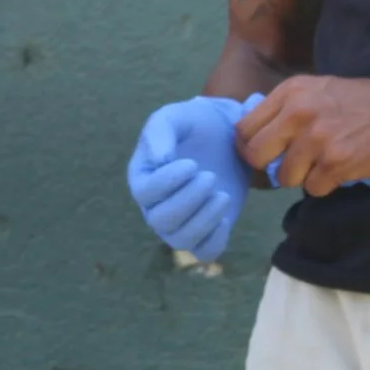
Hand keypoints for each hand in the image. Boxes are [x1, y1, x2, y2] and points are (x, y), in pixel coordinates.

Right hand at [125, 96, 255, 260]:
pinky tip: (225, 217)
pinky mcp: (205, 231)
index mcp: (142, 177)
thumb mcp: (176, 117)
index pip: (145, 192)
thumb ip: (161, 131)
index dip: (168, 182)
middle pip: (160, 221)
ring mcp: (180, 222)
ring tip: (223, 195)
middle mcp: (155, 205)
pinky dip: (215, 240)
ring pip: (181, 240)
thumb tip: (159, 160)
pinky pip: (204, 252)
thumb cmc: (195, 124)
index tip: (192, 164)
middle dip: (188, 201)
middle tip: (211, 176)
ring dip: (204, 220)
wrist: (226, 135)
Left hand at [237, 75, 369, 195]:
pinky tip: (342, 170)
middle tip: (289, 167)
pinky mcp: (336, 163)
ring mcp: (317, 139)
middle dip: (270, 167)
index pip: (245, 128)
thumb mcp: (320, 90)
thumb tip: (257, 137)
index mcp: (291, 91)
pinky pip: (313, 189)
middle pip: (255, 155)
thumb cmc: (366, 101)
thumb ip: (289, 108)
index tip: (263, 155)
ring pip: (284, 177)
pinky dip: (326, 186)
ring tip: (324, 164)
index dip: (249, 147)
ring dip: (302, 177)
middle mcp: (298, 112)